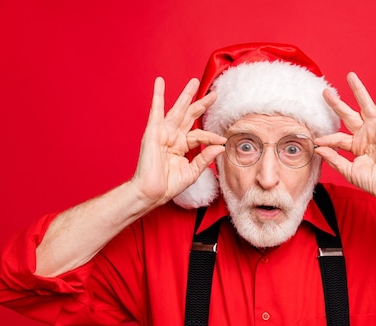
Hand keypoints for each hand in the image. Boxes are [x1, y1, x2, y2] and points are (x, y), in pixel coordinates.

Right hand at [131, 77, 225, 207]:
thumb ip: (205, 158)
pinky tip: (159, 82)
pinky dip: (158, 95)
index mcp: (181, 146)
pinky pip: (156, 110)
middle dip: (202, 104)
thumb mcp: (192, 172)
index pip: (200, 135)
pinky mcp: (153, 131)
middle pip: (190, 116)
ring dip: (185, 95)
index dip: (212, 136)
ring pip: (177, 110)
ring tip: (194, 82)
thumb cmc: (168, 185)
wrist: (152, 192)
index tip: (223, 139)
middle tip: (214, 93)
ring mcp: (163, 132)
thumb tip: (220, 146)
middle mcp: (173, 137)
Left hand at [314, 73, 375, 204]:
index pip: (338, 137)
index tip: (315, 139)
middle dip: (337, 103)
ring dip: (358, 90)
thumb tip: (318, 147)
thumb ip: (334, 158)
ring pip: (367, 105)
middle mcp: (367, 134)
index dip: (327, 138)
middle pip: (349, 114)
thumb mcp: (349, 170)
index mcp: (356, 145)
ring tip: (350, 76)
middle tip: (325, 92)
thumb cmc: (374, 182)